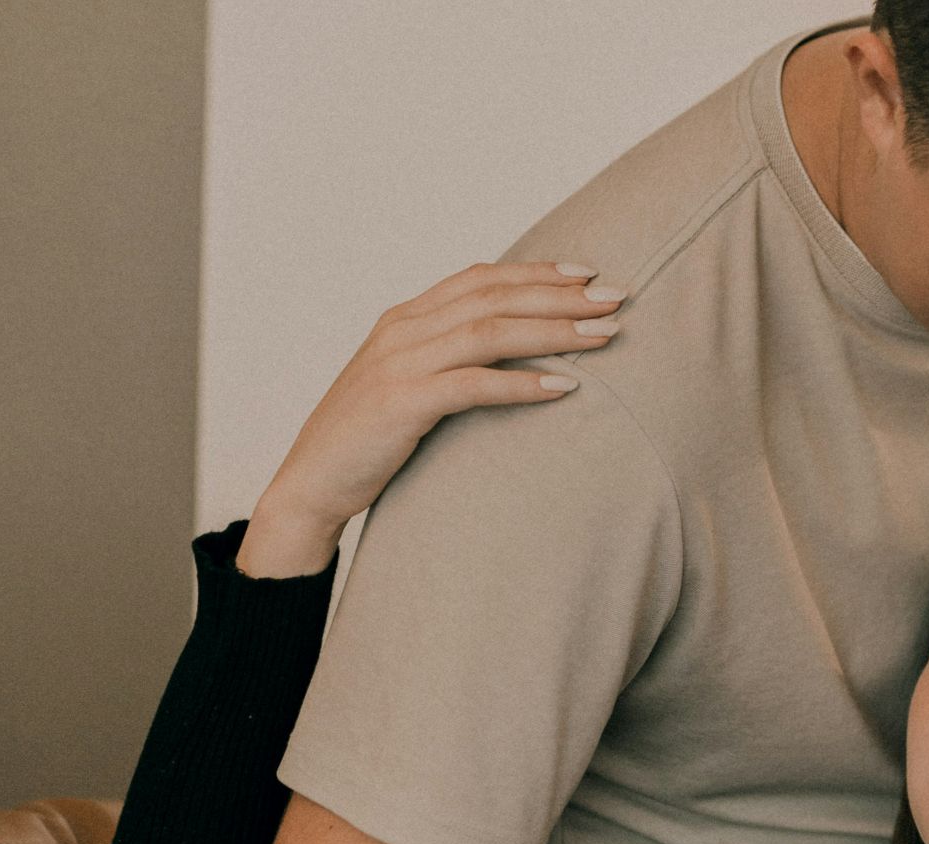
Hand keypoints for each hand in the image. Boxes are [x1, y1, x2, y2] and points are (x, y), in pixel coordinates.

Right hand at [237, 261, 623, 576]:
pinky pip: (472, 384)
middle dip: (562, 296)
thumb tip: (511, 352)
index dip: (535, 272)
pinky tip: (564, 388)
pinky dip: (520, 384)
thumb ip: (448, 359)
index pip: (480, 278)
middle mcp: (402, 331)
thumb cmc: (368, 440)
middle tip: (618, 297)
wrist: (309, 485)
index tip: (588, 273)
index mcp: (405, 319)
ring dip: (555, 332)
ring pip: (490, 332)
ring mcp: (399, 364)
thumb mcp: (410, 385)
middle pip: (495, 297)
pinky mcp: (400, 403)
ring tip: (606, 335)